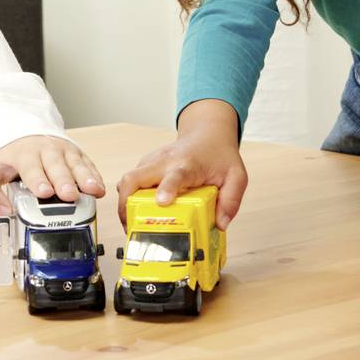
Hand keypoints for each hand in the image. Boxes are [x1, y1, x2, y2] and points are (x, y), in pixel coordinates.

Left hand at [0, 135, 106, 214]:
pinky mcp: (76, 154)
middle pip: (56, 166)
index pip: (31, 168)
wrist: (22, 133)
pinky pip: (87, 164)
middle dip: (64, 181)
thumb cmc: (9, 157)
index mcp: (24, 154)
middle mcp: (46, 150)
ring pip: (76, 164)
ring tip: (93, 190)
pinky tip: (100, 188)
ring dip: (85, 177)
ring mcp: (63, 151)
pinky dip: (94, 176)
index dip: (38, 180)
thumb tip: (3, 211)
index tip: (44, 192)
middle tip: (69, 195)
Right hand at [115, 99, 247, 230]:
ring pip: (128, 179)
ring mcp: (153, 162)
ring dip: (124, 202)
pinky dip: (128, 197)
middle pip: (135, 178)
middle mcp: (166, 162)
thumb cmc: (220, 155)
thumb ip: (231, 200)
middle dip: (127, 203)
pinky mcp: (147, 164)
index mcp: (188, 165)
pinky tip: (135, 213)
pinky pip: (131, 180)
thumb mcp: (236, 177)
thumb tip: (220, 224)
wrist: (208, 133)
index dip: (167, 188)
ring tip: (129, 224)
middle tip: (130, 226)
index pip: (175, 176)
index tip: (162, 201)